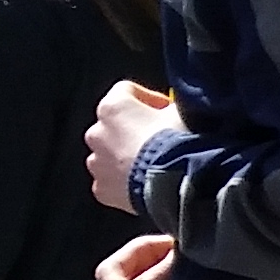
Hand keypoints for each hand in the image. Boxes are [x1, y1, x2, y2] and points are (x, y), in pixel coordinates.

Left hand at [83, 80, 174, 213]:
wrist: (175, 184)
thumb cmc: (177, 143)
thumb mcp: (182, 112)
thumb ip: (171, 107)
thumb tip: (173, 110)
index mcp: (113, 107)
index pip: (126, 91)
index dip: (149, 99)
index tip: (165, 110)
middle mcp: (97, 132)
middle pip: (114, 125)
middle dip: (134, 130)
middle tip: (159, 140)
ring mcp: (97, 162)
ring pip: (110, 154)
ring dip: (127, 156)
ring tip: (153, 164)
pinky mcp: (101, 188)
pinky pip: (112, 181)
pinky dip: (125, 181)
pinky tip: (146, 182)